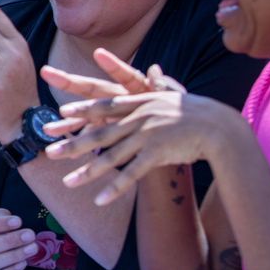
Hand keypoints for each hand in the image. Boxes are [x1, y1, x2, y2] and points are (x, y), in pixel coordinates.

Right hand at [40, 49, 184, 137]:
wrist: (176, 144)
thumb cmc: (177, 120)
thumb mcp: (175, 104)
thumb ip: (165, 88)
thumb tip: (155, 69)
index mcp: (137, 89)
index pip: (125, 75)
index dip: (113, 65)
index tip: (99, 53)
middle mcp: (120, 98)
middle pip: (93, 89)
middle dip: (69, 82)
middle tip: (46, 72)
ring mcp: (111, 114)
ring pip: (84, 115)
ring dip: (65, 120)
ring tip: (47, 125)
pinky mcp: (109, 131)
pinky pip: (88, 133)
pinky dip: (74, 137)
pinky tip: (58, 140)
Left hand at [43, 92, 243, 204]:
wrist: (221, 128)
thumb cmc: (198, 112)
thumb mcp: (175, 96)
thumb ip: (161, 84)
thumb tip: (154, 70)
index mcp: (139, 103)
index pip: (105, 105)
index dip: (83, 110)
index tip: (62, 112)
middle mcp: (138, 118)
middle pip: (99, 132)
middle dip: (72, 144)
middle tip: (49, 152)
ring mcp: (146, 135)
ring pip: (110, 156)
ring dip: (87, 172)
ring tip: (67, 183)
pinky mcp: (156, 154)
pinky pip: (131, 174)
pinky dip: (114, 188)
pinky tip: (99, 199)